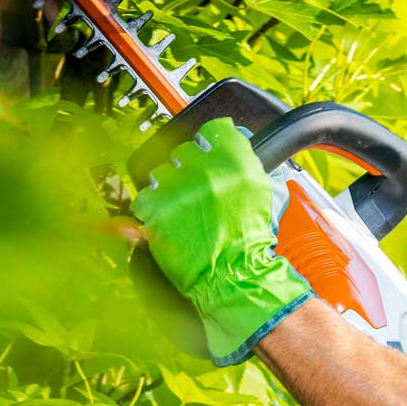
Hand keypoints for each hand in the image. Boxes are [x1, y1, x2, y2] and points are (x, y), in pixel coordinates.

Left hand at [128, 118, 311, 364]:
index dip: (210, 141)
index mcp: (237, 161)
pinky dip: (151, 210)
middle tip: (196, 194)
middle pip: (185, 151)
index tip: (207, 151)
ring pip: (162, 172)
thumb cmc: (248, 240)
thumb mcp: (262, 194)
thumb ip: (245, 163)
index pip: (214, 129)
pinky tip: (166, 222)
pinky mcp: (157, 208)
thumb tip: (231, 142)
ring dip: (167, 189)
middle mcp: (207, 169)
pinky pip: (144, 197)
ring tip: (180, 211)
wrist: (233, 276)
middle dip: (188, 171)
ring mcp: (179, 188)